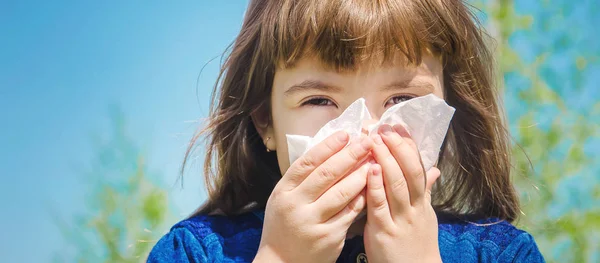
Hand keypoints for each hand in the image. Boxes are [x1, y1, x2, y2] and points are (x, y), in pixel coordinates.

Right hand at [254, 131, 372, 262]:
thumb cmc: (284, 226)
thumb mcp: (283, 198)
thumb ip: (302, 179)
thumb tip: (329, 150)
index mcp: (283, 191)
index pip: (307, 163)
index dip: (328, 146)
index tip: (346, 134)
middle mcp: (296, 205)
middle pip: (327, 174)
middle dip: (350, 155)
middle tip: (367, 141)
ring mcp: (313, 222)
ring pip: (342, 192)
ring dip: (361, 174)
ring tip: (374, 160)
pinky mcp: (330, 236)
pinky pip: (351, 212)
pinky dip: (362, 196)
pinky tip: (372, 185)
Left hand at [363, 124, 441, 262]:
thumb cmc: (415, 243)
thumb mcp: (424, 216)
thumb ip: (426, 191)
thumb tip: (435, 169)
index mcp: (422, 202)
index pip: (418, 167)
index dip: (409, 146)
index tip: (398, 126)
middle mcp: (415, 207)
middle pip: (410, 171)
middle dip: (397, 147)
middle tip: (383, 128)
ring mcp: (401, 219)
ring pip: (397, 185)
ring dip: (385, 159)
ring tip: (374, 140)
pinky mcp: (385, 232)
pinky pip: (380, 206)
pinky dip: (375, 186)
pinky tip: (369, 170)